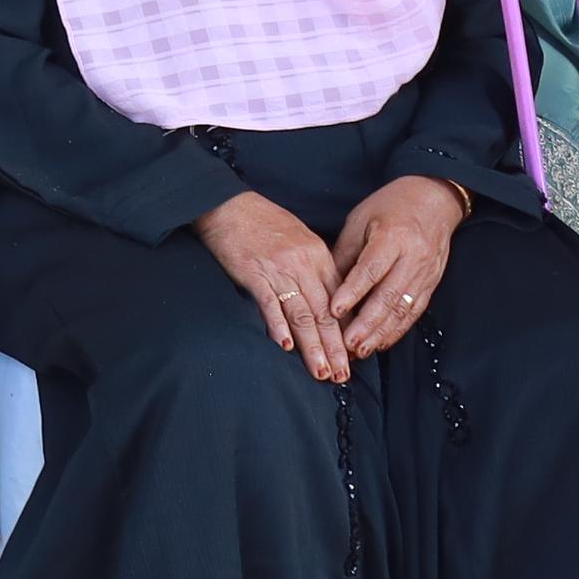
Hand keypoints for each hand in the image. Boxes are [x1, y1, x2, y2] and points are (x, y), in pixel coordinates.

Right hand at [198, 189, 350, 382]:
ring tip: (321, 372)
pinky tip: (284, 345)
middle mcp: (303, 264)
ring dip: (312, 346)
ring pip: (302, 314)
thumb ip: (314, 266)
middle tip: (342, 375)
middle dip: (335, 348)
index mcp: (318, 256)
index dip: (346, 331)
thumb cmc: (262, 220)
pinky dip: (278, 325)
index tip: (352, 356)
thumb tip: (327, 299)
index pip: (339, 301)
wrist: (226, 203)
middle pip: (324, 313)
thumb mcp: (299, 238)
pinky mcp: (252, 272)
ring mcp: (278, 269)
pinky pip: (269, 303)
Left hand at [329, 175, 465, 359]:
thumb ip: (344, 253)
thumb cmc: (390, 207)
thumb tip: (325, 284)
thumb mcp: (359, 220)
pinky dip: (397, 329)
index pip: (370, 270)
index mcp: (392, 238)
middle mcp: (413, 258)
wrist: (434, 200)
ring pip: (403, 309)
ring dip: (381, 332)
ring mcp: (426, 273)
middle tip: (347, 343)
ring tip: (361, 350)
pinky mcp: (432, 284)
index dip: (352, 293)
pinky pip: (414, 311)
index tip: (334, 311)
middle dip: (367, 323)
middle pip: (389, 296)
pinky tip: (381, 342)